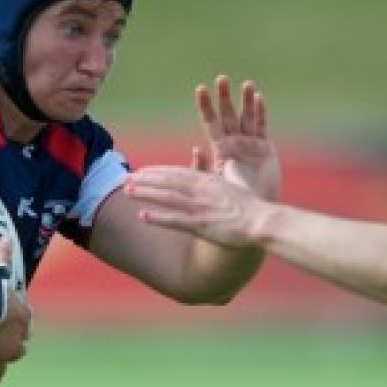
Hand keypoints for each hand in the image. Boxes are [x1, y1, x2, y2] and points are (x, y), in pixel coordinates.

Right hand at [0, 239, 31, 386]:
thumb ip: (3, 257)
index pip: (27, 317)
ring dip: (12, 353)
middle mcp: (20, 333)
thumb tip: (7, 238)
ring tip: (6, 355)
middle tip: (10, 337)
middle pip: (24, 337)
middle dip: (19, 337)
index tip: (17, 319)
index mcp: (22, 313)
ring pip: (16, 353)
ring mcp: (9, 347)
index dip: (22, 318)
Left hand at [127, 165, 266, 248]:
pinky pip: (174, 220)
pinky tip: (142, 216)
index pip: (177, 173)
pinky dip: (157, 218)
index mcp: (208, 181)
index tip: (142, 171)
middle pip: (167, 182)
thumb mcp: (240, 183)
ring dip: (145, 194)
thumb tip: (229, 162)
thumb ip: (231, 172)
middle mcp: (200, 191)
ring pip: (166, 198)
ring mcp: (199, 207)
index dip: (157, 172)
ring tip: (126, 192)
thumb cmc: (253, 205)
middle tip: (125, 179)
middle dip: (145, 180)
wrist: (262, 222)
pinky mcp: (201, 225)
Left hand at [192, 76, 279, 198]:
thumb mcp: (211, 184)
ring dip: (246, 101)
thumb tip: (195, 148)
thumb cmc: (228, 202)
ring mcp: (251, 145)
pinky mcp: (266, 150)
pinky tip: (259, 98)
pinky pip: (263, 127)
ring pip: (247, 117)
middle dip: (224, 97)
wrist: (252, 214)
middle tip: (221, 78)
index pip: (211, 122)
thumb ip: (202, 168)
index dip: (206, 106)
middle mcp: (235, 143)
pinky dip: (261, 112)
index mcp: (220, 149)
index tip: (200, 89)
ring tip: (245, 83)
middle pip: (228, 115)